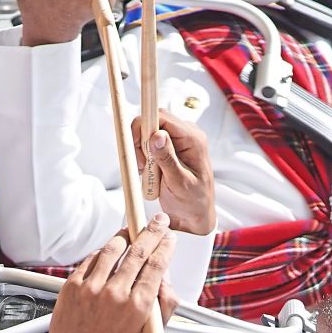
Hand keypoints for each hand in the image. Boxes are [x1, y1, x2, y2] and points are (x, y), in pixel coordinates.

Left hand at [48, 215, 178, 332]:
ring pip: (112, 249)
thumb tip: (165, 278)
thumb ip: (165, 304)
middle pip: (138, 250)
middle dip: (150, 231)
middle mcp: (115, 294)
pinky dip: (102, 253)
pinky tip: (108, 253)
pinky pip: (90, 260)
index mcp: (138, 306)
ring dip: (124, 236)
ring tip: (130, 233)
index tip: (168, 236)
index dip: (165, 244)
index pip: (157, 263)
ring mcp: (91, 289)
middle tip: (156, 222)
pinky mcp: (71, 287)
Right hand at [132, 110, 216, 234]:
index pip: (162, 117)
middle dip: (140, 140)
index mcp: (193, 139)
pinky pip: (148, 142)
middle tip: (142, 164)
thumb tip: (156, 135)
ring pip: (147, 132)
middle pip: (152, 120)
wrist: (194, 215)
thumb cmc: (192, 202)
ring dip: (141, 150)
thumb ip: (167, 159)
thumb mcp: (179, 183)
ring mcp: (178, 140)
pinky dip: (143, 155)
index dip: (143, 126)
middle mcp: (186, 134)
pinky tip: (149, 171)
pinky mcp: (169, 147)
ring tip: (147, 171)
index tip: (136, 145)